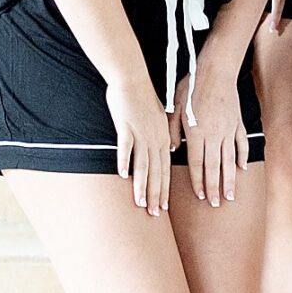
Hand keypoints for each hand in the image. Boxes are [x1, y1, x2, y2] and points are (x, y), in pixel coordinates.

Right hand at [107, 71, 176, 216]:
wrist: (132, 78)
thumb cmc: (144, 97)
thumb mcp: (160, 117)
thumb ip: (163, 135)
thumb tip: (168, 151)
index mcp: (163, 138)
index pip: (165, 169)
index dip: (164, 189)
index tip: (162, 206)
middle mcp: (155, 138)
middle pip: (156, 171)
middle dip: (155, 194)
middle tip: (153, 213)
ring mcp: (141, 133)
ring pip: (143, 164)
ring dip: (142, 185)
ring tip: (140, 203)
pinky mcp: (126, 126)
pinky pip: (126, 147)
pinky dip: (125, 161)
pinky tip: (123, 175)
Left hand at [173, 57, 248, 202]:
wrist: (216, 71)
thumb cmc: (192, 87)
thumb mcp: (175, 107)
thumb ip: (173, 130)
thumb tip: (174, 149)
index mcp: (196, 133)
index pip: (197, 164)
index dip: (198, 181)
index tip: (200, 195)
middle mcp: (214, 135)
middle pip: (214, 167)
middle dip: (214, 188)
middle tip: (215, 204)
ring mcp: (228, 130)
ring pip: (229, 161)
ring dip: (229, 180)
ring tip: (230, 196)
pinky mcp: (237, 123)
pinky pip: (241, 144)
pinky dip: (242, 157)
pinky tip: (242, 169)